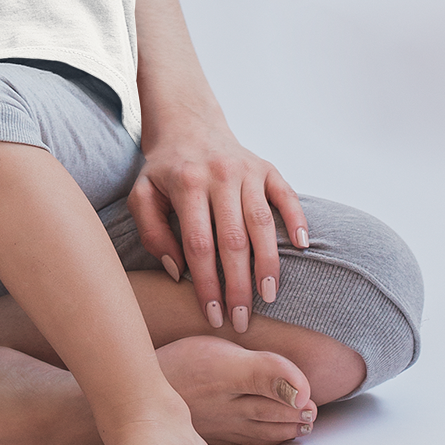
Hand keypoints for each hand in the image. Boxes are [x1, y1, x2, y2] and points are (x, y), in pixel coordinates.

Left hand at [128, 124, 308, 332]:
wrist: (187, 123)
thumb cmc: (163, 170)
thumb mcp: (141, 195)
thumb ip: (152, 232)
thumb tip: (178, 271)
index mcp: (187, 183)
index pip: (199, 245)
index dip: (207, 284)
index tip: (213, 317)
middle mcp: (220, 174)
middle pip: (234, 239)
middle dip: (239, 286)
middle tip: (242, 321)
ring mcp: (247, 169)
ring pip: (262, 223)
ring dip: (268, 263)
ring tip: (269, 297)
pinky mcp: (267, 167)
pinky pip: (287, 195)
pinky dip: (297, 220)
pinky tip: (303, 247)